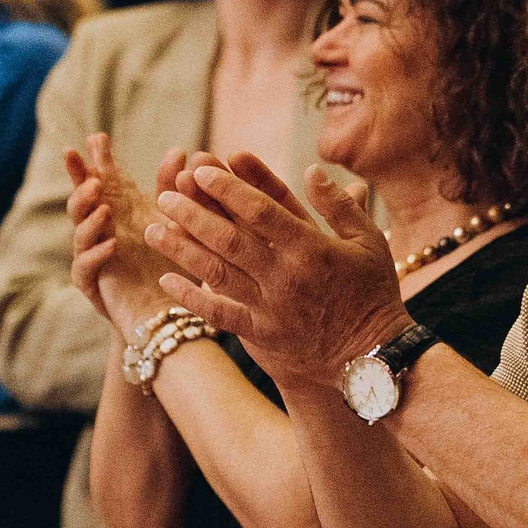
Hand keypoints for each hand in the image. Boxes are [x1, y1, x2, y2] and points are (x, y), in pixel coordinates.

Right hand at [64, 137, 182, 327]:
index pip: (104, 180)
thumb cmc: (168, 264)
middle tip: (75, 157)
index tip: (97, 137)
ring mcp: (93, 255)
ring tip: (102, 204)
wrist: (165, 312)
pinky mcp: (92, 283)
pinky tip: (112, 244)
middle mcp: (102, 230)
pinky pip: (86, 266)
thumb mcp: (174, 222)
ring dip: (87, 213)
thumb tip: (180, 150)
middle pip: (83, 199)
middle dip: (77, 177)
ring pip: (79, 230)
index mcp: (119, 211)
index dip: (98, 159)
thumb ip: (171, 189)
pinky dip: (96, 253)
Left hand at [144, 153, 408, 389]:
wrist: (375, 358)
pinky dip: (191, 297)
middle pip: (228, 238)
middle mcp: (286, 276)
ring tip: (153, 229)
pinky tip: (167, 280)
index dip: (228, 187)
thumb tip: (311, 170)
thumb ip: (339, 204)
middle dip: (193, 213)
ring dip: (181, 249)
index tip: (202, 169)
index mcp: (312, 248)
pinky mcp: (262, 335)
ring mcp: (271, 308)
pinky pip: (219, 314)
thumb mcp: (369, 240)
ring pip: (216, 273)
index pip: (261, 209)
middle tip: (166, 195)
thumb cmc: (374, 293)